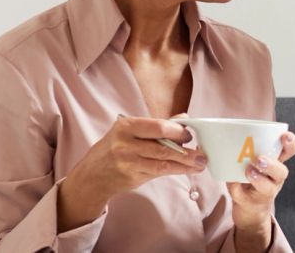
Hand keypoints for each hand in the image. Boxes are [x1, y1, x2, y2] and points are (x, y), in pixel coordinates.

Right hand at [58, 115, 206, 229]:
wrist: (92, 175)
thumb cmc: (115, 149)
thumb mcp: (130, 132)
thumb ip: (156, 126)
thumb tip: (184, 118)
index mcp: (126, 126)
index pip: (158, 126)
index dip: (178, 131)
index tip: (190, 135)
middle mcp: (125, 143)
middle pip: (163, 146)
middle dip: (186, 151)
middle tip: (201, 154)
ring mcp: (127, 161)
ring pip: (163, 162)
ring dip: (185, 164)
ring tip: (200, 163)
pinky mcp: (131, 176)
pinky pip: (159, 172)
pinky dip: (176, 171)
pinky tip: (187, 170)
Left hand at [228, 130, 294, 240]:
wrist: (251, 210)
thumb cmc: (249, 180)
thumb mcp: (251, 162)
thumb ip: (244, 151)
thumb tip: (228, 140)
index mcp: (276, 163)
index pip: (290, 151)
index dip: (291, 143)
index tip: (284, 136)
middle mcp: (275, 178)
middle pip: (282, 171)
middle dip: (271, 164)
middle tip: (259, 159)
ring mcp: (265, 193)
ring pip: (268, 187)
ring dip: (257, 179)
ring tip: (248, 172)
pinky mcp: (252, 203)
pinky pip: (244, 197)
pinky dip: (236, 189)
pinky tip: (232, 183)